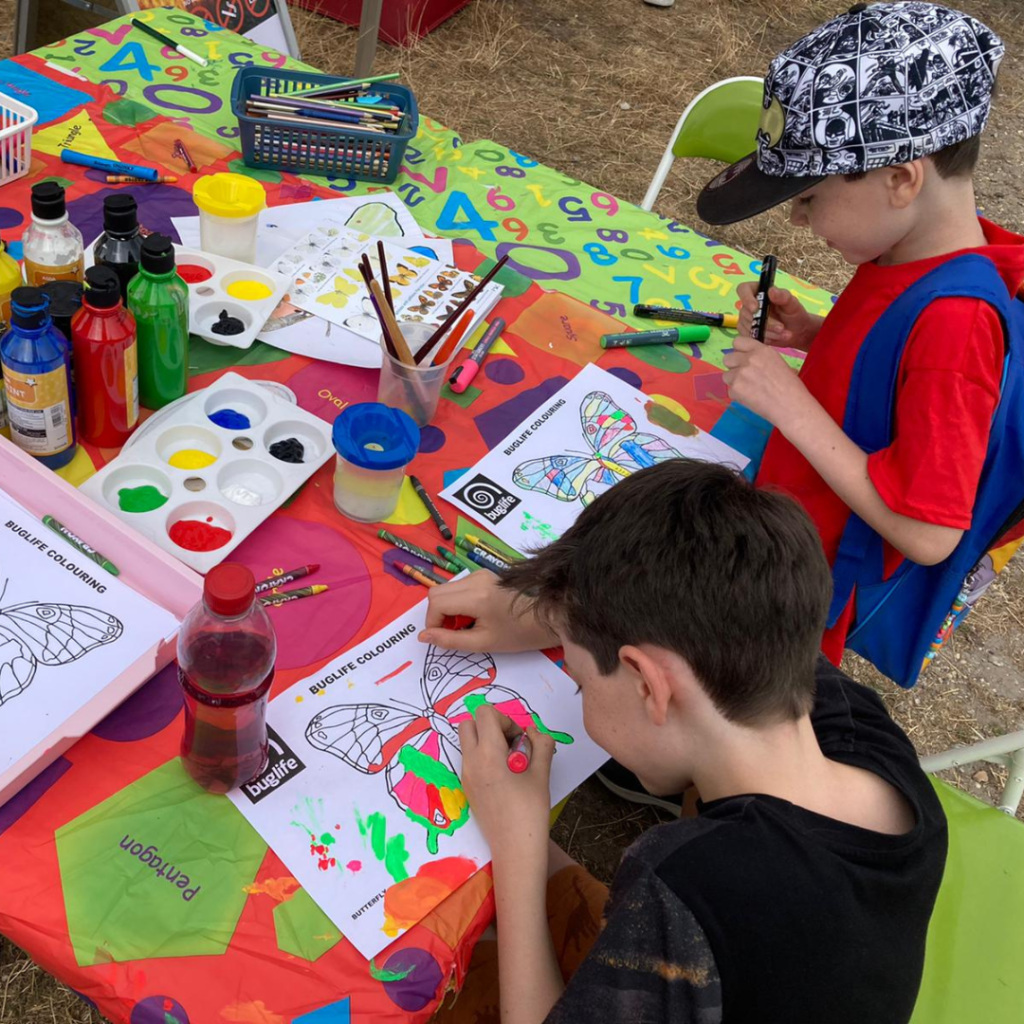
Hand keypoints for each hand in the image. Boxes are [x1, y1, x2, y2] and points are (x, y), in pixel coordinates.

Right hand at [419, 571, 557, 652]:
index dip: (432, 623)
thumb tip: (422, 636)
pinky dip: (457, 602)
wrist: (545, 620)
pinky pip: (458, 586)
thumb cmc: (516, 635)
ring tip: (466, 624)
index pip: (435, 602)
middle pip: (436, 592)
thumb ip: (449, 640)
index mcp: (476, 596)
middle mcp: (476, 579)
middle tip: (454, 631)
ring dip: (447, 608)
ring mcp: (480, 574)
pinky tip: (473, 614)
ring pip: (446, 589)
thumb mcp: (481, 643)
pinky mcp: (484, 574)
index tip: (442, 638)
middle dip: (437, 615)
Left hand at [459, 706, 554, 863]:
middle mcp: (470, 762)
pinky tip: (503, 776)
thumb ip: (541, 744)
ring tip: (509, 762)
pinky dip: (483, 757)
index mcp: (487, 754)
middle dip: (490, 726)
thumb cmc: (530, 812)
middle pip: (469, 724)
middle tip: (511, 745)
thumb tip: (534, 732)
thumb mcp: (542, 773)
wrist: (515, 849)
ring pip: (467, 742)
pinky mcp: (467, 788)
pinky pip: (469, 760)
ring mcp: (465, 776)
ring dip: (486, 741)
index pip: (484, 713)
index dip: (505, 719)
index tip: (519, 739)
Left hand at [722, 334, 817, 431]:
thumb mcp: (778, 363)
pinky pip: (729, 390)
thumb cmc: (790, 387)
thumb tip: (748, 362)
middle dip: (733, 367)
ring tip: (749, 389)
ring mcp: (740, 373)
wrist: (791, 406)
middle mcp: (749, 359)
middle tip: (744, 377)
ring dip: (734, 382)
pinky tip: (751, 399)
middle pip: (727, 358)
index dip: (738, 351)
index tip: (742, 359)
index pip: (738, 341)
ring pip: (726, 375)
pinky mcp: (735, 389)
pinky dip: (737, 395)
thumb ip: (760, 360)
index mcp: (761, 350)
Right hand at [737, 282, 822, 351]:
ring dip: (768, 332)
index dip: (746, 298)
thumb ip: (783, 296)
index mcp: (758, 291)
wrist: (796, 331)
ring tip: (784, 334)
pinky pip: (750, 337)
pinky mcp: (747, 332)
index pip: (743, 289)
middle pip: (747, 313)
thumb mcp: (793, 304)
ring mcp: (746, 319)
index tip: (755, 308)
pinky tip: (777, 338)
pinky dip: (765, 339)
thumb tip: (771, 291)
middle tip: (781, 327)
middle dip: (765, 322)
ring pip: (749, 327)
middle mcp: (748, 304)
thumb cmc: (794, 313)